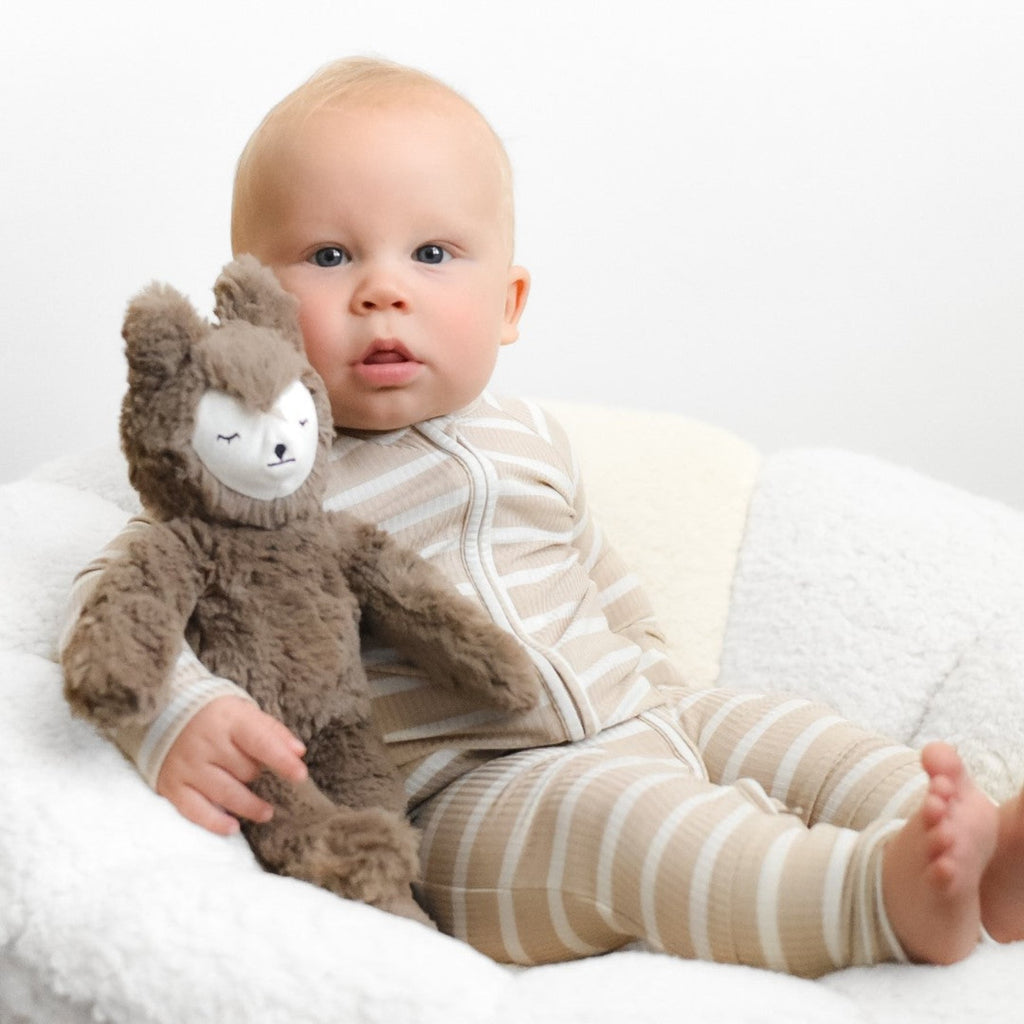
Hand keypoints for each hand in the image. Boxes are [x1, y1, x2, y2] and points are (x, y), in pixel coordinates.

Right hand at [156, 696, 307, 835]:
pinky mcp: (171, 785)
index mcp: (228, 720)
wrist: (165, 714)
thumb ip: (273, 732)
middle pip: (244, 770)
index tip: (301, 775)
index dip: (282, 760)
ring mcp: (187, 765)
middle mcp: (205, 743)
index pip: (260, 742)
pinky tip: (233, 827)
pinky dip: (215, 822)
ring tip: (266, 812)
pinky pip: (195, 810)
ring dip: (249, 806)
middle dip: (256, 775)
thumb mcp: (245, 714)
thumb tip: (298, 752)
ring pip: (225, 793)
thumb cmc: (217, 718)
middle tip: (258, 774)